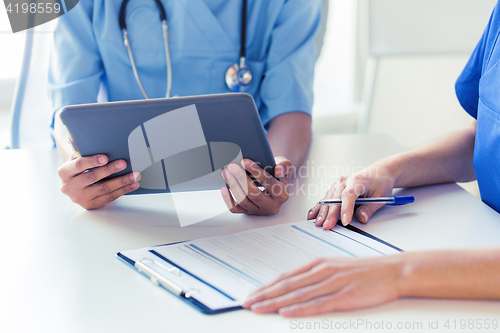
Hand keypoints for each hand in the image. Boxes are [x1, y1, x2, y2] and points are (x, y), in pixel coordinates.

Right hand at [58, 154, 140, 209]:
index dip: (92, 161)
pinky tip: (133, 184)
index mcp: (64, 172)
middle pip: (92, 177)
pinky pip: (109, 197)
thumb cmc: (79, 169)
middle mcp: (69, 186)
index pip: (78, 165)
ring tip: (135, 175)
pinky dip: (123, 190)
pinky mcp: (90, 205)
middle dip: (110, 170)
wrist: (73, 186)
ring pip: (104, 189)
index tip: (105, 157)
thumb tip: (103, 143)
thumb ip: (84, 153)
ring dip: (122, 181)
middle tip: (124, 163)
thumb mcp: (76, 160)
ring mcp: (80, 198)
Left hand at [220, 157, 290, 215]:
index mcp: (282, 194)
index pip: (269, 182)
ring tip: (226, 173)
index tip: (244, 161)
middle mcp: (272, 205)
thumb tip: (278, 170)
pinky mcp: (249, 213)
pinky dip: (228, 199)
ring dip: (233, 186)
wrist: (275, 184)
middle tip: (232, 167)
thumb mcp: (286, 166)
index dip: (256, 171)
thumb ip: (284, 166)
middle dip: (242, 179)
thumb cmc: (278, 173)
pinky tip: (224, 187)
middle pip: (254, 194)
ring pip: (244, 201)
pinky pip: (236, 209)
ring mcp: (259, 210)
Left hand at [243, 256, 403, 316]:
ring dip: (275, 302)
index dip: (266, 286)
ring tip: (258, 308)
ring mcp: (332, 283)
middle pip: (286, 285)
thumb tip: (295, 284)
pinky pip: (318, 304)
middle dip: (264, 295)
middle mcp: (321, 271)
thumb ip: (316, 275)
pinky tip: (287, 312)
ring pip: (297, 294)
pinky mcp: (344, 296)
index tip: (252, 294)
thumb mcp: (336, 267)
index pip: (286, 277)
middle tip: (246, 302)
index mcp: (318, 264)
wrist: (392, 271)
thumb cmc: (365, 270)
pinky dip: (300, 308)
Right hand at [308, 164, 395, 228]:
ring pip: (328, 199)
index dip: (346, 209)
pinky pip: (325, 199)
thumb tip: (362, 218)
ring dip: (322, 212)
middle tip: (327, 226)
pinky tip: (312, 215)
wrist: (378, 172)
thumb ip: (370, 208)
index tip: (345, 221)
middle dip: (330, 214)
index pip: (349, 195)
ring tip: (318, 223)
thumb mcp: (382, 196)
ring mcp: (338, 184)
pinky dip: (318, 207)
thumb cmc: (380, 182)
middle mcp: (345, 181)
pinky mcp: (334, 189)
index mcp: (358, 181)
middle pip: (335, 198)